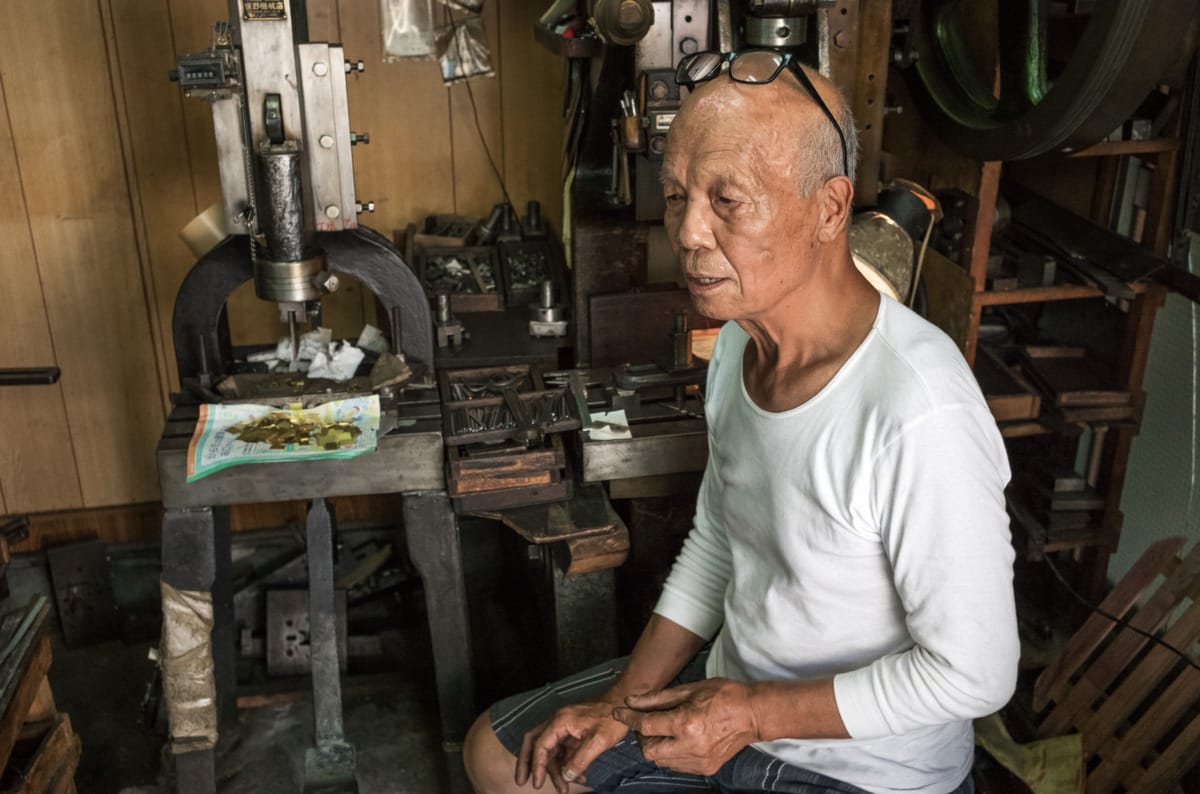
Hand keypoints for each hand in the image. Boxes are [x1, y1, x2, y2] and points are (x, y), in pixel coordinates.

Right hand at [515, 698, 628, 792]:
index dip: (536, 765)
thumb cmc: (612, 718)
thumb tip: (566, 776)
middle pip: (534, 742)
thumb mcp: (598, 741)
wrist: (624, 703)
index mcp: (560, 721)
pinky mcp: (573, 732)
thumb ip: (580, 760)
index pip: (540, 745)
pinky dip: (566, 765)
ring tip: (562, 790)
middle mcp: (558, 722)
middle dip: (527, 763)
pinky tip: (576, 778)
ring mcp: (565, 727)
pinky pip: (563, 750)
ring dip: (553, 770)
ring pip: (550, 750)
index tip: (537, 783)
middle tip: (521, 781)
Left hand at [611, 678, 760, 775]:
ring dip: (656, 746)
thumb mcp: (690, 689)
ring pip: (662, 761)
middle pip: (649, 750)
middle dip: (642, 737)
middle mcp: (691, 746)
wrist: (754, 714)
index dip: (628, 718)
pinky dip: (671, 754)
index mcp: (686, 723)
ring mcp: (699, 761)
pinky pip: (677, 765)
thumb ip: (658, 698)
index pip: (646, 724)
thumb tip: (632, 701)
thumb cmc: (725, 695)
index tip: (619, 712)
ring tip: (665, 729)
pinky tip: (678, 739)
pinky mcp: (706, 768)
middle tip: (647, 723)